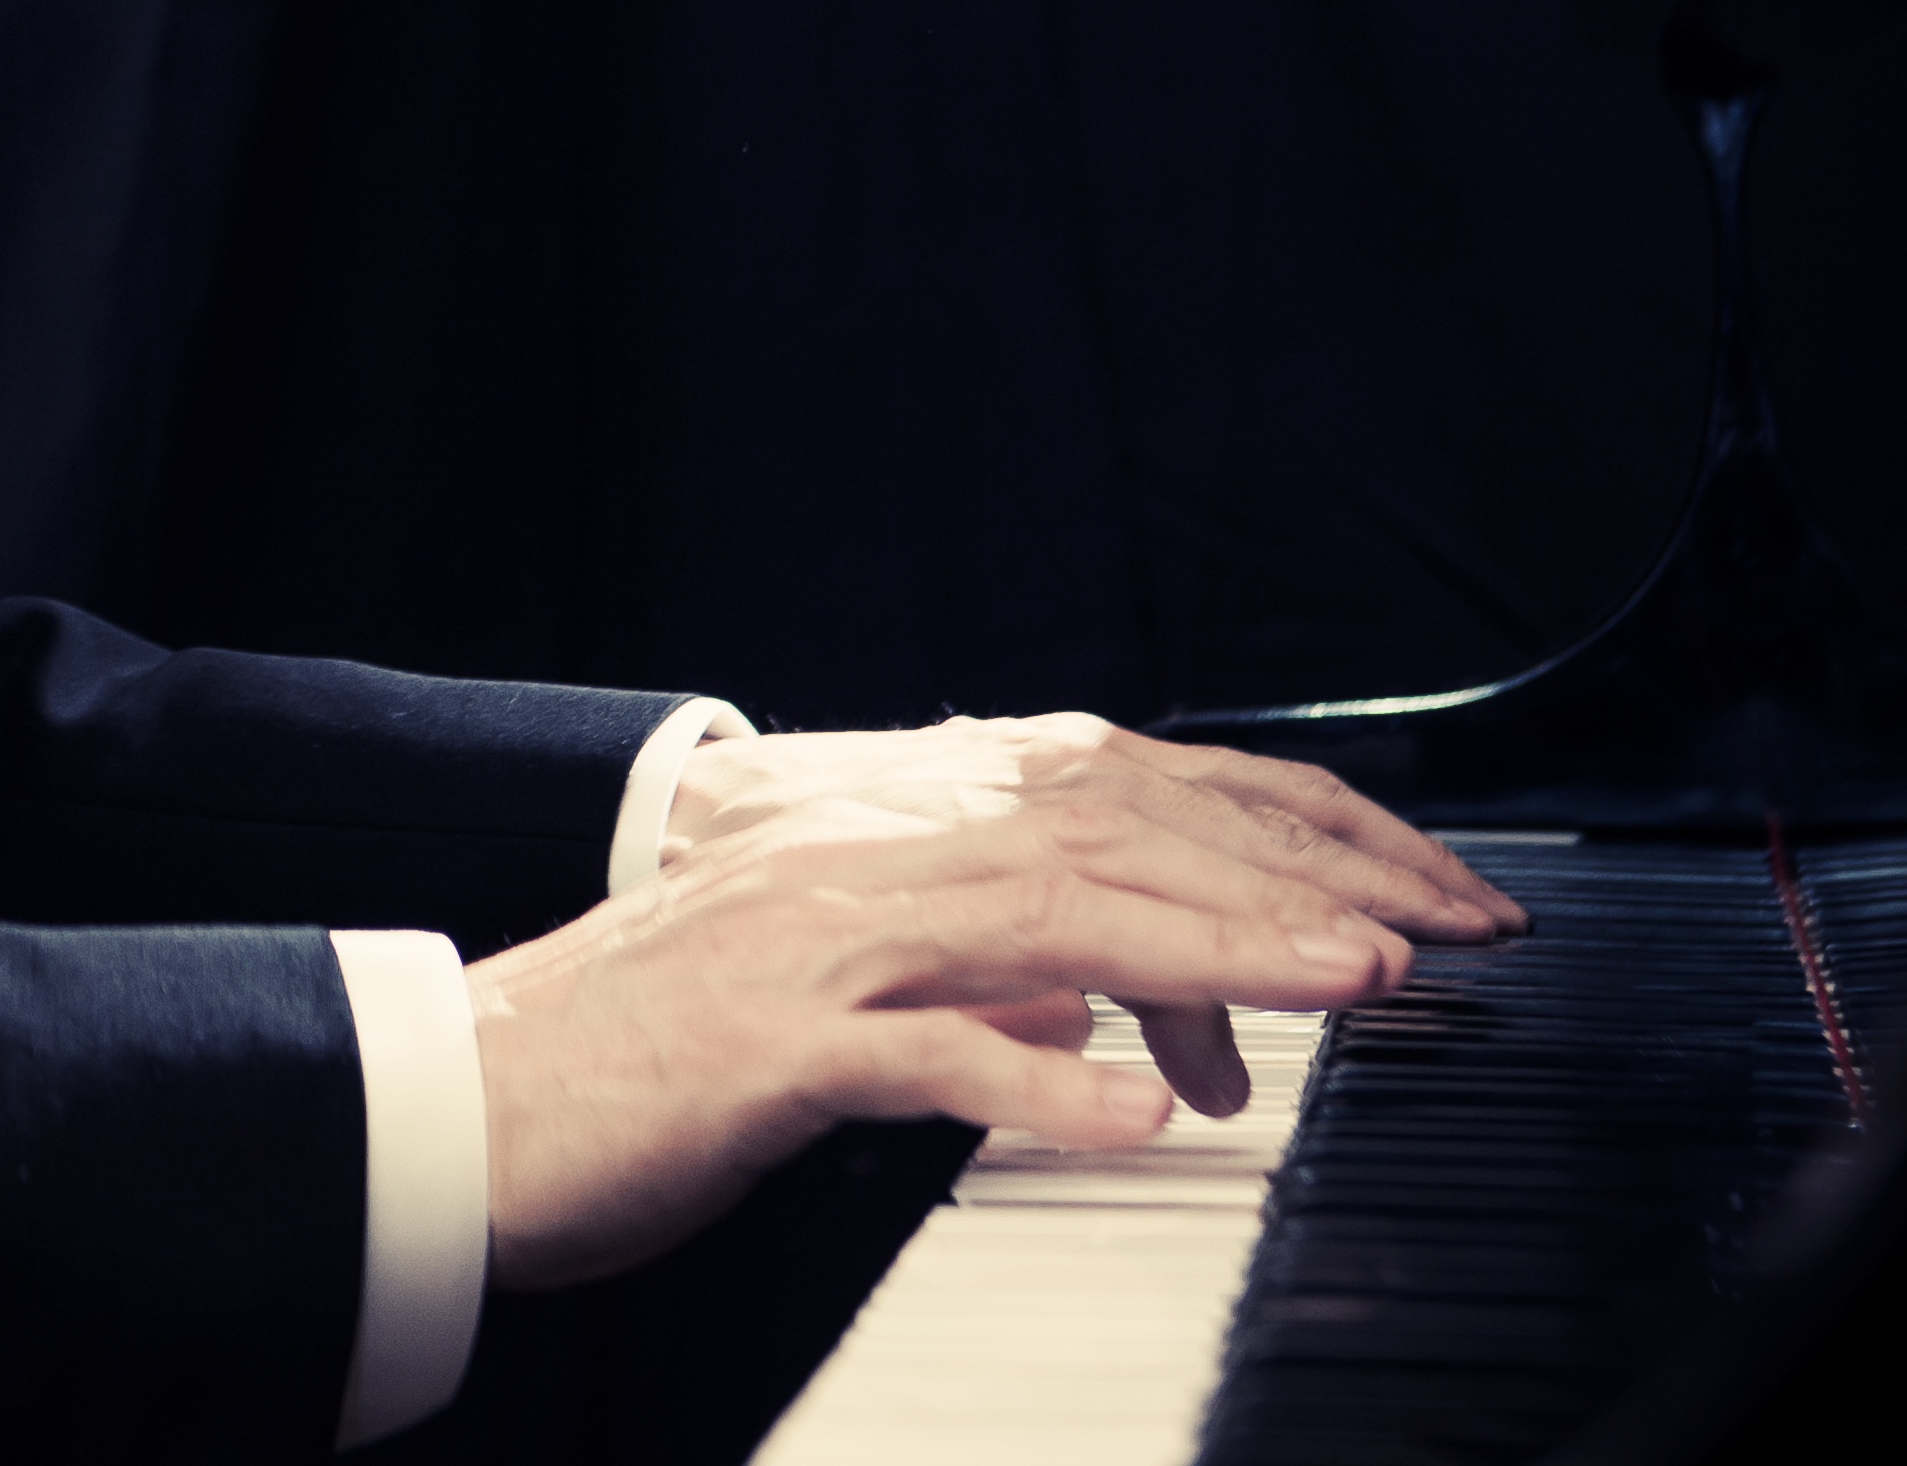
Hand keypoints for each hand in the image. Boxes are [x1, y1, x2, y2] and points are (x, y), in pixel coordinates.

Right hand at [661, 714, 1520, 1112]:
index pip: (1128, 796)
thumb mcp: (852, 996)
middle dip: (1289, 879)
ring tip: (1343, 987)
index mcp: (895, 836)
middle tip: (1434, 936)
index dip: (1283, 834)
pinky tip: (1138, 1110)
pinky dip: (1038, 1075)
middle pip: (1114, 833)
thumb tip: (1121, 1010)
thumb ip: (986, 981)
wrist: (472, 1093)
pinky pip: (922, 1053)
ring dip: (1212, 948)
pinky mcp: (769, 1046)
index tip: (1416, 892)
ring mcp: (816, 944)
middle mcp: (868, 859)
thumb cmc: (655, 1055)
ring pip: (1043, 914)